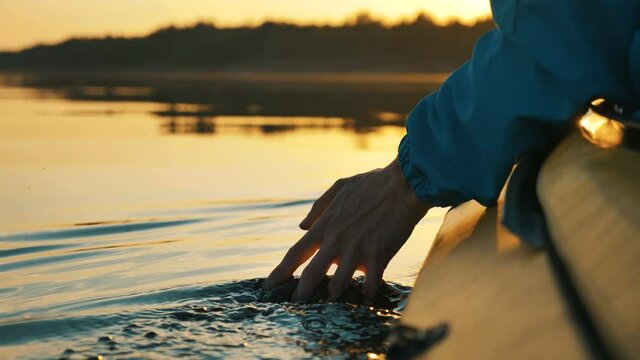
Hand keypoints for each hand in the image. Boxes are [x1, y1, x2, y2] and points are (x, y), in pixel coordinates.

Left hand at [263, 158, 429, 301]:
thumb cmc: (373, 183)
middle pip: (312, 274)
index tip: (268, 286)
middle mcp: (336, 241)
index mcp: (325, 225)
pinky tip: (367, 300)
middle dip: (301, 293)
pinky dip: (368, 294)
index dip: (279, 272)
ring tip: (330, 306)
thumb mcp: (340, 187)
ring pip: (338, 284)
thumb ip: (319, 207)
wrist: (403, 185)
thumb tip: (303, 225)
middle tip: (295, 305)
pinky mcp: (378, 257)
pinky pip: (370, 284)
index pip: (296, 253)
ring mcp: (356, 251)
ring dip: (333, 296)